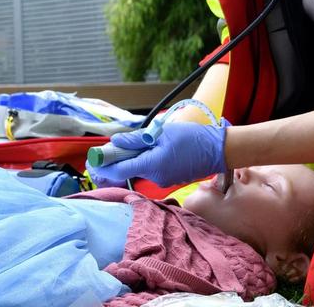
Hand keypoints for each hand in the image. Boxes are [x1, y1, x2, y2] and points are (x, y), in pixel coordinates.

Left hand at [88, 121, 227, 187]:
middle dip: (117, 160)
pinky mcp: (169, 179)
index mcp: (152, 165)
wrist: (218, 150)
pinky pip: (150, 171)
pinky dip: (144, 162)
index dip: (104, 164)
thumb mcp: (162, 133)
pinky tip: (148, 150)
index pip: (120, 170)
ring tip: (134, 145)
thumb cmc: (192, 138)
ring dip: (132, 159)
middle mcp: (155, 177)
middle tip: (111, 148)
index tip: (94, 158)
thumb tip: (116, 142)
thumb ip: (137, 139)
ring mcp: (162, 180)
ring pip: (139, 170)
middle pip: (127, 170)